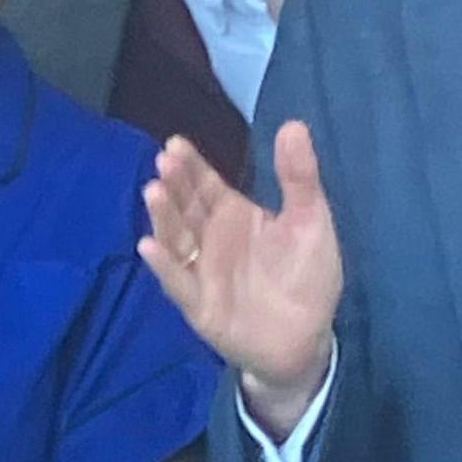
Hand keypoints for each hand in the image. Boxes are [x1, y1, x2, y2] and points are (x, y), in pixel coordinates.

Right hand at [140, 123, 344, 432]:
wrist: (305, 338)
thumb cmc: (307, 276)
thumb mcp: (311, 221)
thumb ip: (299, 177)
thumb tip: (292, 124)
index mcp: (233, 215)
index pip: (205, 184)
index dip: (191, 165)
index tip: (175, 144)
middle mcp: (209, 239)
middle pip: (185, 206)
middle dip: (173, 184)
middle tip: (163, 162)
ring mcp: (200, 270)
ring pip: (175, 238)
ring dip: (162, 216)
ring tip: (153, 192)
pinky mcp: (198, 304)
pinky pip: (177, 281)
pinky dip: (163, 265)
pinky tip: (151, 245)